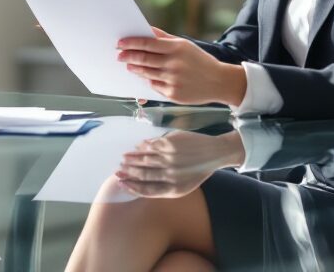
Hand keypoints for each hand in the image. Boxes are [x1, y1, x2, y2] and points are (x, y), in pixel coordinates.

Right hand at [114, 131, 245, 198]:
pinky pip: (152, 145)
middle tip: (118, 170)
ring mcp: (171, 158)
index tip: (121, 183)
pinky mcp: (171, 144)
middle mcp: (171, 175)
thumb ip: (163, 185)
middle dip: (128, 173)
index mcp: (175, 189)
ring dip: (132, 158)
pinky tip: (138, 146)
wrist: (215, 153)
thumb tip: (140, 181)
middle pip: (144, 175)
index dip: (132, 187)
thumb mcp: (183, 184)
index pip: (147, 190)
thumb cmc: (197, 170)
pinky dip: (143, 146)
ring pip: (145, 159)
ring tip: (124, 157)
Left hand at [117, 27, 246, 104]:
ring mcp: (173, 80)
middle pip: (144, 59)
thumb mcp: (185, 45)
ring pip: (146, 74)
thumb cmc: (199, 61)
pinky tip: (145, 77)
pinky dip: (148, 81)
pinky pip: (154, 86)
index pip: (147, 44)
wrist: (219, 82)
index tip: (120, 43)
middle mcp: (174, 64)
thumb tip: (146, 29)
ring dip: (134, 69)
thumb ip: (164, 37)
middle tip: (119, 55)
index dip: (131, 43)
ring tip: (129, 65)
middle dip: (128, 56)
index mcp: (177, 48)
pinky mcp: (173, 94)